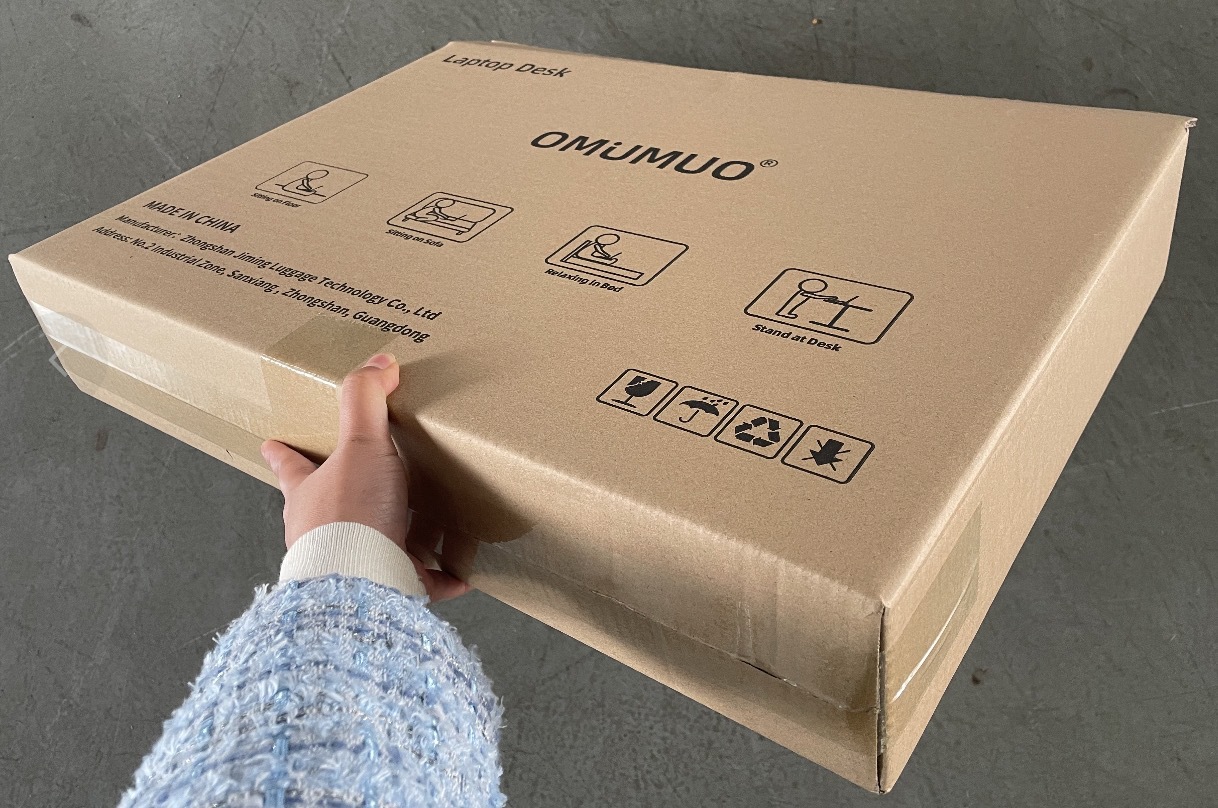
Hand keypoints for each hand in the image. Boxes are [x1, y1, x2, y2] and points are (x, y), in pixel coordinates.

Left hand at [260, 353, 469, 601]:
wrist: (360, 585)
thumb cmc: (350, 516)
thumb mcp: (358, 444)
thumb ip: (365, 400)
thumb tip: (378, 361)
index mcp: (310, 495)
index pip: (291, 466)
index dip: (283, 454)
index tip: (270, 445)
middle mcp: (323, 535)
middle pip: (328, 512)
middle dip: (341, 502)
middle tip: (361, 490)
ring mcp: (353, 566)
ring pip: (371, 549)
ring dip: (395, 542)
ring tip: (426, 532)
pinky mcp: (386, 590)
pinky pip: (416, 583)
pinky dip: (438, 580)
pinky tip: (459, 577)